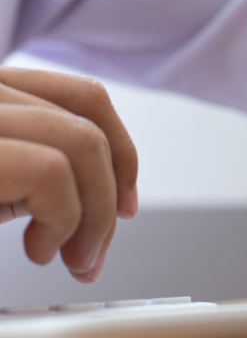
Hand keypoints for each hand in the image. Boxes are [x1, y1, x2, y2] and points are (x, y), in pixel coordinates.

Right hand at [0, 68, 137, 282]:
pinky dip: (63, 221)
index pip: (82, 96)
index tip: (126, 207)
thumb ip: (40, 168)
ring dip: (94, 217)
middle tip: (93, 256)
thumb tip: (114, 201)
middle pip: (88, 124)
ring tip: (70, 258)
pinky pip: (51, 173)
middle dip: (109, 200)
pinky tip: (37, 251)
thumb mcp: (1, 186)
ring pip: (83, 145)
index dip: (121, 151)